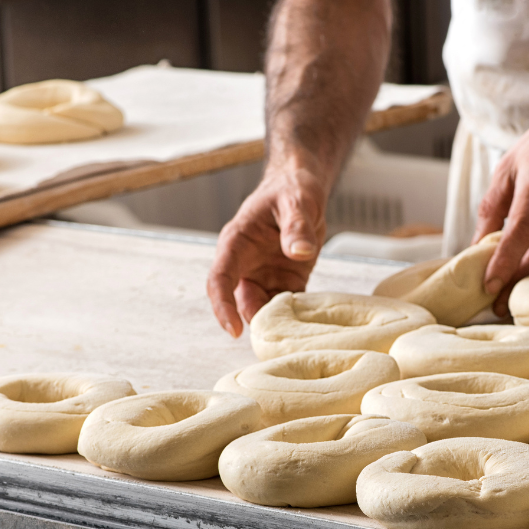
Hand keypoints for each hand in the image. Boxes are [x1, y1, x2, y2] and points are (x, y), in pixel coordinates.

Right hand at [207, 166, 326, 336]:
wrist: (302, 188)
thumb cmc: (291, 189)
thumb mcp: (297, 201)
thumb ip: (297, 226)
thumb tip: (299, 251)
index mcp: (237, 243)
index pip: (220, 279)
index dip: (222, 306)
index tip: (233, 330)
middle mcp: (245, 264)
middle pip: (240, 301)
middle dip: (254, 322)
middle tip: (276, 340)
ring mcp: (264, 275)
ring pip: (262, 308)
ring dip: (276, 323)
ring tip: (296, 335)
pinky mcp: (285, 282)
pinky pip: (286, 307)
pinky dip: (296, 318)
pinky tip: (309, 326)